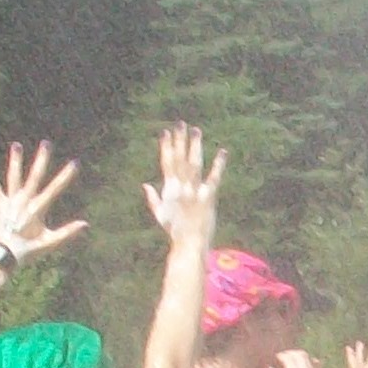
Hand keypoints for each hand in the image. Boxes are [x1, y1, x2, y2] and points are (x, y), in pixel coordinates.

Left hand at [0, 141, 86, 260]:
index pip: (55, 188)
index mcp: (37, 209)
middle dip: (41, 159)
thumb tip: (85, 224)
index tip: (74, 163)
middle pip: (34, 176)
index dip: (66, 175)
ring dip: (16, 161)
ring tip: (16, 145)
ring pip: (13, 177)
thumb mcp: (49, 243)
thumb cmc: (28, 250)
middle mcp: (24, 201)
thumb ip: (67, 233)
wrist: (3, 255)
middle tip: (46, 143)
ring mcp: (10, 202)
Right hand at [143, 123, 222, 247]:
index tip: (166, 132)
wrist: (189, 243)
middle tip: (181, 124)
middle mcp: (181, 187)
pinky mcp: (208, 197)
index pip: (166, 163)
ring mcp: (194, 191)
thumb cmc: (175, 231)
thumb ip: (153, 198)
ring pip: (194, 164)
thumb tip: (145, 185)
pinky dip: (218, 165)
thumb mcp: (160, 215)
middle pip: (179, 159)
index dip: (166, 147)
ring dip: (195, 146)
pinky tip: (222, 152)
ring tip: (196, 130)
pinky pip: (214, 178)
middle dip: (180, 140)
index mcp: (169, 189)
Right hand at [266, 349, 324, 367]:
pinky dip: (310, 362)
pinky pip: (317, 366)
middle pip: (301, 355)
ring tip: (293, 359)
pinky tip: (304, 366)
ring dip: (301, 356)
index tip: (277, 357)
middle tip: (285, 356)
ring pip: (310, 358)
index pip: (289, 358)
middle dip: (291, 353)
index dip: (282, 355)